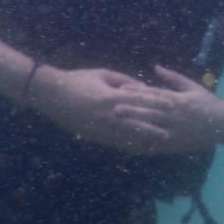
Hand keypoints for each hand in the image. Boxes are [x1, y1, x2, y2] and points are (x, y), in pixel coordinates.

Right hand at [29, 66, 171, 154]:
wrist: (51, 95)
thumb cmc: (78, 80)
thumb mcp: (102, 74)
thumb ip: (124, 80)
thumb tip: (142, 87)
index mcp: (110, 97)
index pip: (139, 100)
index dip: (156, 103)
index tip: (172, 105)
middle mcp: (107, 114)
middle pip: (136, 123)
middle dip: (154, 128)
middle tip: (171, 133)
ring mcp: (100, 127)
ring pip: (127, 137)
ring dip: (144, 141)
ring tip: (159, 145)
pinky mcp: (94, 135)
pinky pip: (116, 143)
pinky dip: (130, 146)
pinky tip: (140, 149)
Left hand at [112, 65, 223, 153]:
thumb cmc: (207, 103)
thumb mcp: (192, 86)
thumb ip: (173, 78)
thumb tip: (155, 67)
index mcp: (176, 99)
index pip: (153, 94)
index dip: (136, 91)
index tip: (121, 89)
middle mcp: (173, 114)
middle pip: (149, 111)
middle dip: (131, 109)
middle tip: (112, 108)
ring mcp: (173, 129)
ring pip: (151, 127)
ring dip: (134, 125)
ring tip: (118, 124)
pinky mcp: (175, 143)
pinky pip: (156, 144)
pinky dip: (143, 144)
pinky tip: (130, 145)